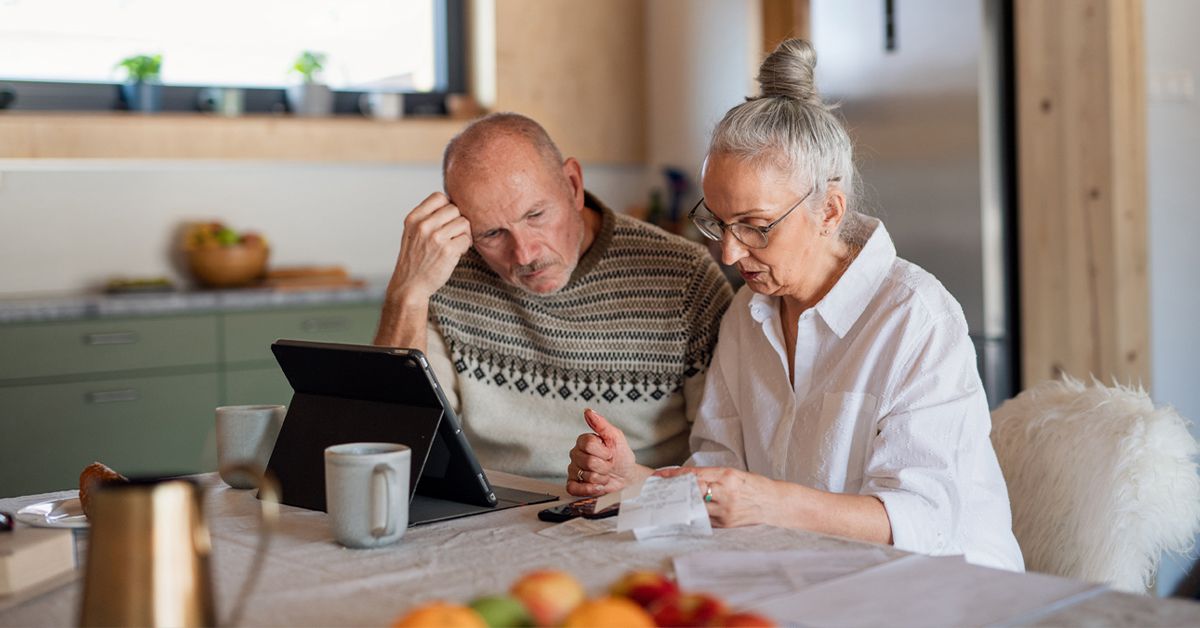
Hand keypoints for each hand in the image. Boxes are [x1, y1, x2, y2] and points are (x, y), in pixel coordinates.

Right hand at [386, 192, 472, 302]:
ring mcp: (436, 238)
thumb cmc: (414, 260)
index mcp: (414, 218)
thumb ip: (427, 217)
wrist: (409, 285)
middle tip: (452, 235)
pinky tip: (456, 253)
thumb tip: (452, 204)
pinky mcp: (448, 251)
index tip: (446, 220)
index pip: (439, 197)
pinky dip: (465, 246)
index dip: (447, 206)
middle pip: (454, 209)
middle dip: (457, 221)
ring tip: (454, 244)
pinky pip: (467, 239)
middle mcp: (423, 225)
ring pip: (464, 222)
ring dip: (463, 234)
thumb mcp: (412, 232)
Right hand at [566, 409, 642, 496]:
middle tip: (609, 465)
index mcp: (584, 441)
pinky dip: (589, 489)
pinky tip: (598, 485)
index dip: (603, 451)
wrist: (626, 476)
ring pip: (585, 475)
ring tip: (605, 475)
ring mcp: (573, 470)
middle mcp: (576, 454)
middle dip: (604, 466)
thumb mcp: (616, 437)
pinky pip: (574, 488)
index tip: (610, 453)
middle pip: (588, 461)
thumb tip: (588, 411)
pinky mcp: (573, 485)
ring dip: (601, 478)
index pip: (588, 444)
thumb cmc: (621, 456)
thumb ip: (602, 424)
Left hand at [654, 466, 780, 527]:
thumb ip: (711, 476)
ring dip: (680, 504)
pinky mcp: (726, 524)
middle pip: (691, 492)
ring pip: (694, 507)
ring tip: (668, 501)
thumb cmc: (754, 486)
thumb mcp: (733, 474)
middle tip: (658, 489)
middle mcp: (725, 493)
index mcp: (727, 476)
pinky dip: (693, 514)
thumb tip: (685, 479)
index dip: (674, 475)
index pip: (694, 475)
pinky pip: (704, 518)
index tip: (659, 475)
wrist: (774, 504)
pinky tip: (684, 512)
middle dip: (673, 490)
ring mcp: (725, 511)